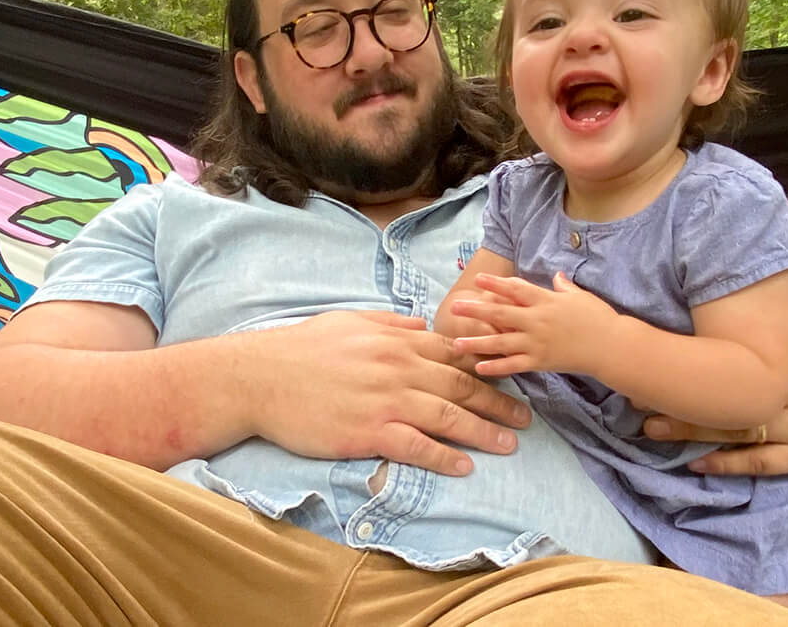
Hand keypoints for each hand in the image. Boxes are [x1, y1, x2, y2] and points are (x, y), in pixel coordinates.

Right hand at [248, 310, 532, 476]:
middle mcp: (398, 368)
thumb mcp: (349, 321)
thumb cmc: (302, 349)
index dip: (485, 366)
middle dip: (498, 402)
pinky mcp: (369, 432)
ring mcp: (386, 400)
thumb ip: (390, 322)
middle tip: (525, 418)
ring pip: (448, 416)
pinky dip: (443, 457)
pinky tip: (464, 467)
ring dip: (483, 431)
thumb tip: (420, 323)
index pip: (452, 352)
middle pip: (461, 385)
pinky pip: (416, 447)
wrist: (261, 377)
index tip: (509, 376)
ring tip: (509, 444)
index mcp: (395, 340)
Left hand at [449, 271, 616, 376]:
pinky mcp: (540, 362)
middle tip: (454, 307)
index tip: (477, 280)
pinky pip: (514, 365)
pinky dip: (496, 367)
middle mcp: (537, 320)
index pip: (516, 289)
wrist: (612, 346)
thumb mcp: (580, 296)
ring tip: (456, 342)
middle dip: (476, 311)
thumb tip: (556, 276)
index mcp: (545, 301)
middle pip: (500, 314)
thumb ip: (564, 287)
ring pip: (501, 342)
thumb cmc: (599, 318)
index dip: (495, 284)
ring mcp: (537, 342)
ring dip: (477, 342)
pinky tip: (479, 368)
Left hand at [641, 294, 787, 475]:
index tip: (648, 352)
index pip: (734, 348)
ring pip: (739, 430)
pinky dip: (729, 465)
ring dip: (691, 431)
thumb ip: (772, 305)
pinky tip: (695, 464)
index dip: (690, 352)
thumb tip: (727, 265)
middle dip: (679, 395)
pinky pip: (764, 463)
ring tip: (650, 426)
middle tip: (632, 394)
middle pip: (728, 392)